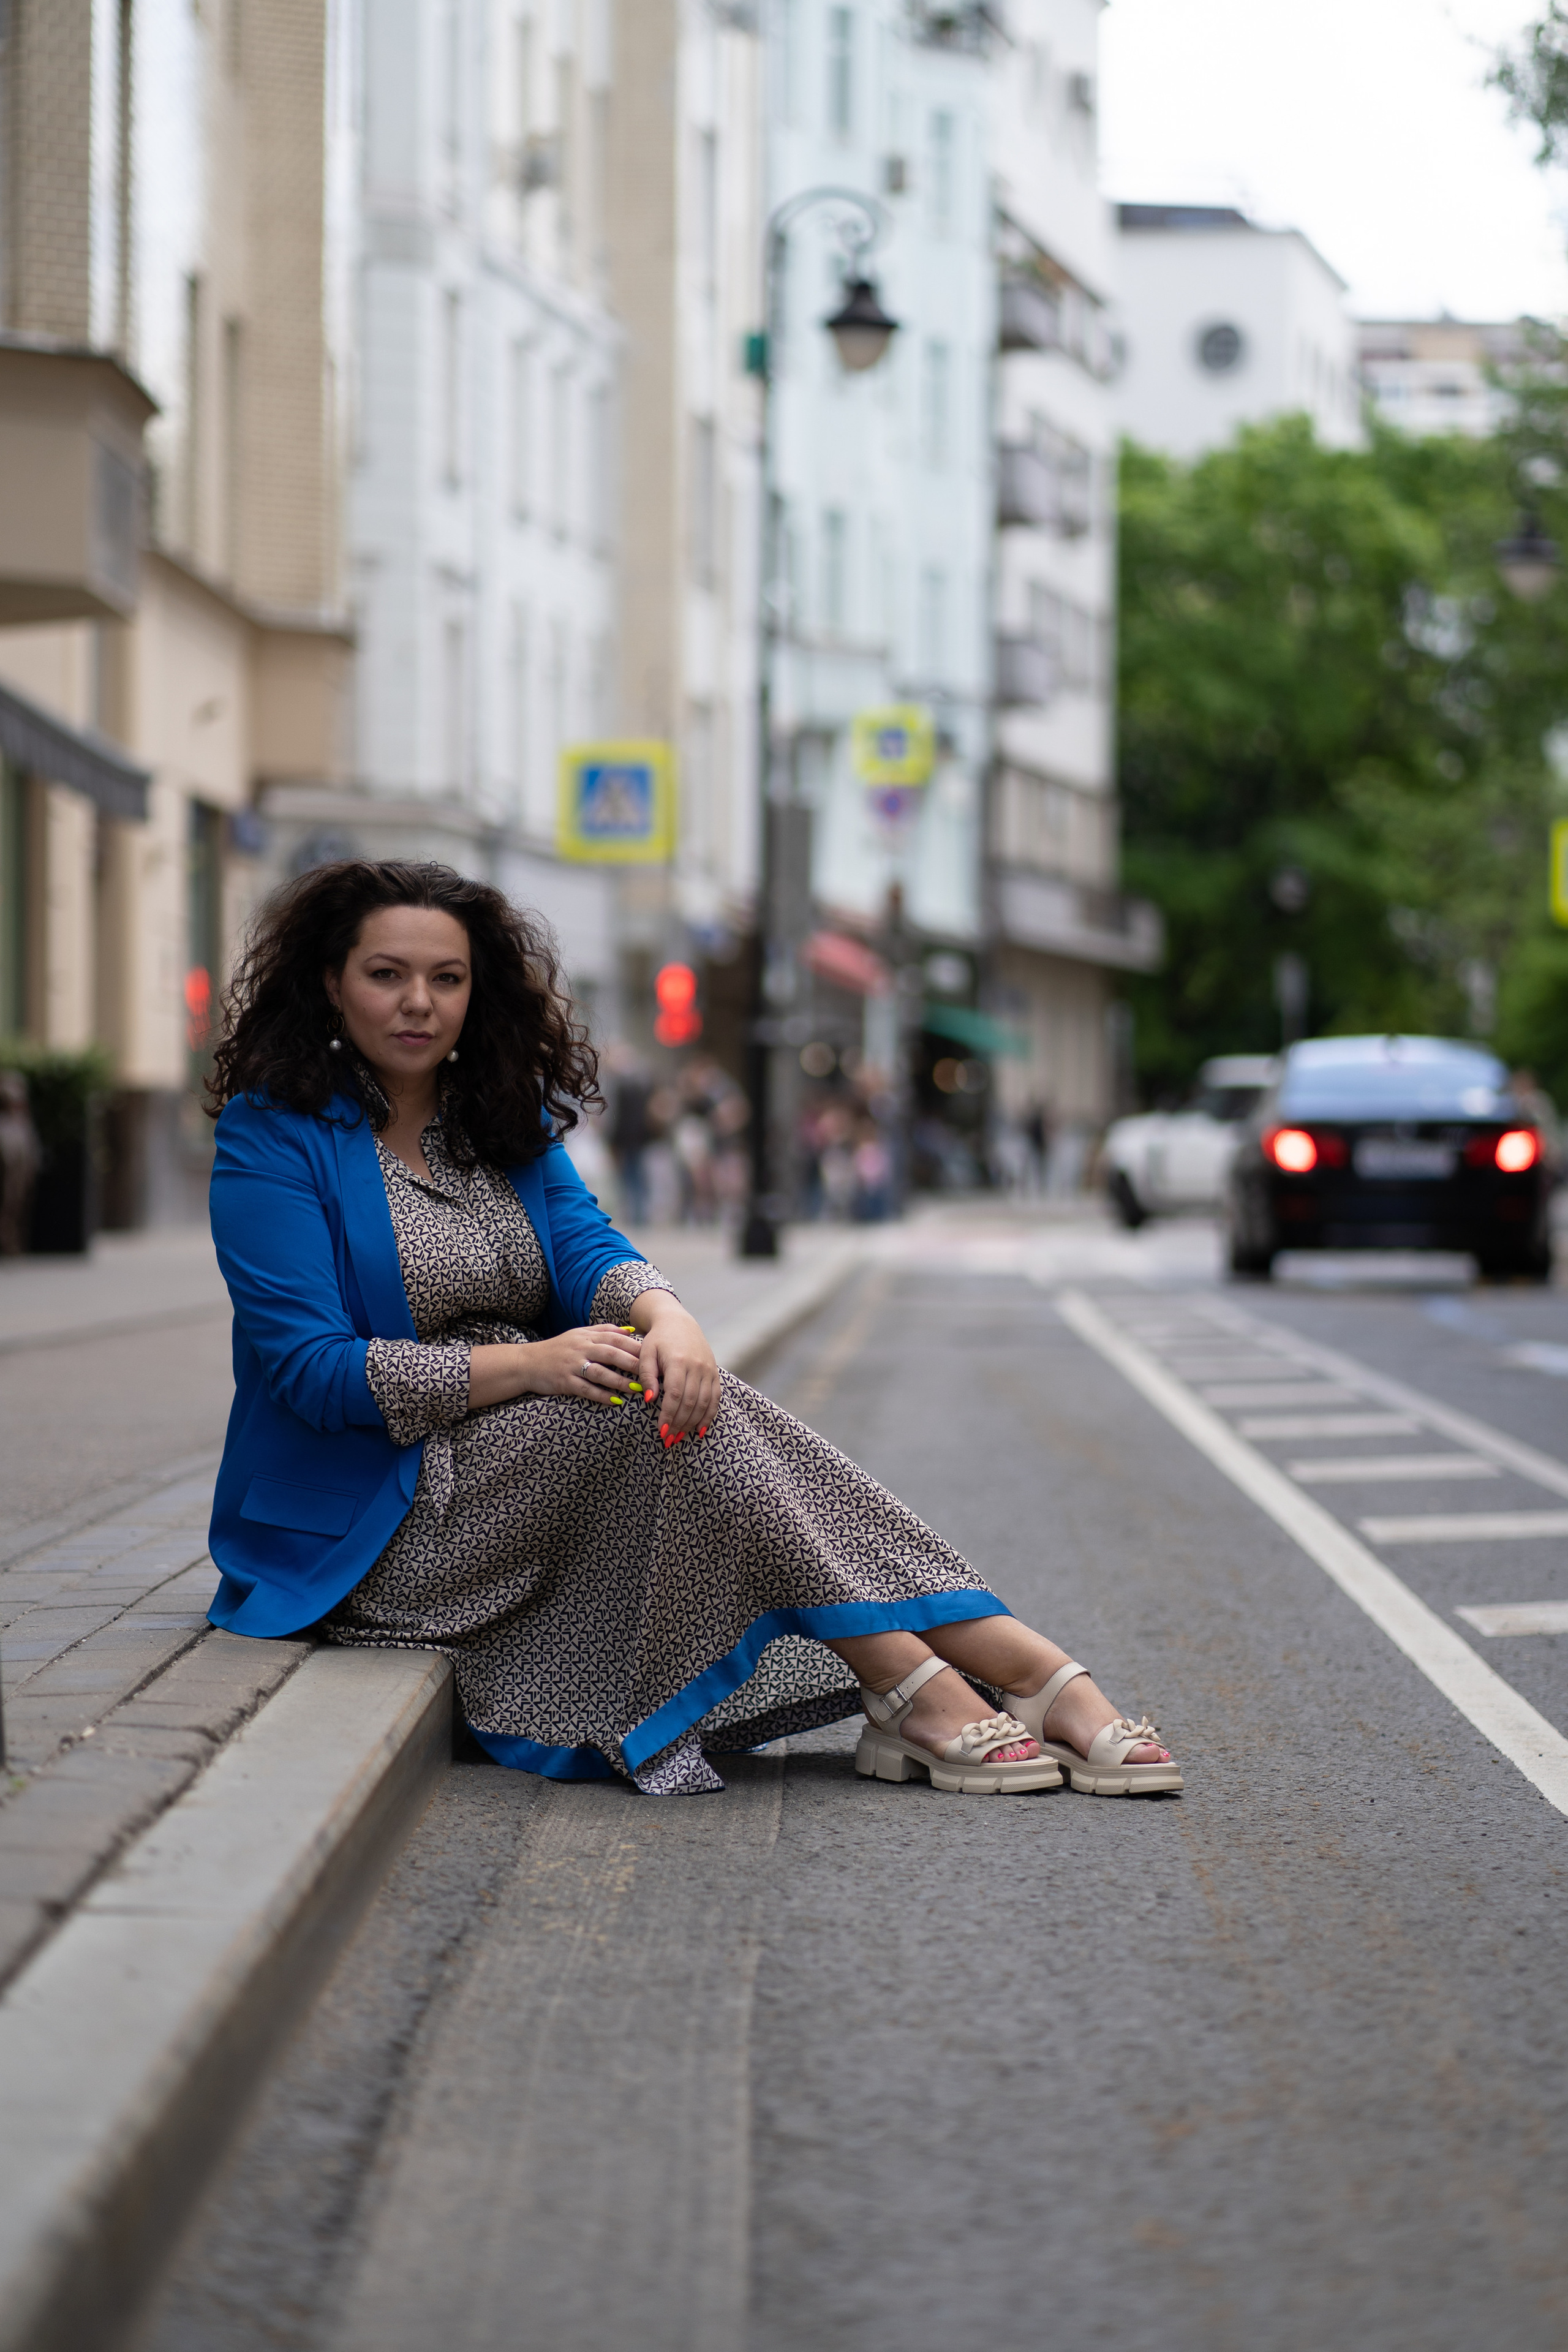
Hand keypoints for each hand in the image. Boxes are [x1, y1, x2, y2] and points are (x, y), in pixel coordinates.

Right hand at [471, 1323, 642, 1409]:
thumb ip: (604, 1331)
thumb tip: (630, 1330)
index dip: (636, 1346)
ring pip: (600, 1373)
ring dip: (620, 1382)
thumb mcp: (579, 1334)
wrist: (528, 1362)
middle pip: (611, 1354)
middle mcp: (580, 1348)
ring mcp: (572, 1365)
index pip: (616, 1338)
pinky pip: (585, 1389)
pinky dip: (601, 1396)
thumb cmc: (558, 1349)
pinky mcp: (564, 1382)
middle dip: (633, 1363)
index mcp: (587, 1336)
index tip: (654, 1354)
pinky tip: (615, 1402)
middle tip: (652, 1373)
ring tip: (637, 1390)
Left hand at [636, 1298, 719, 1440]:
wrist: (678, 1322)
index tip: (661, 1431)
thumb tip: (649, 1400)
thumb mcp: (646, 1353)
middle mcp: (696, 1366)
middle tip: (669, 1440)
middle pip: (690, 1402)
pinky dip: (709, 1415)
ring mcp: (708, 1370)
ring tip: (681, 1437)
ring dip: (693, 1423)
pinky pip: (715, 1398)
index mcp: (678, 1361)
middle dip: (679, 1424)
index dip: (669, 1415)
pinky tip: (700, 1429)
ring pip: (704, 1402)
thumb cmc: (658, 1339)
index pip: (675, 1394)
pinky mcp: (714, 1373)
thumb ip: (647, 1375)